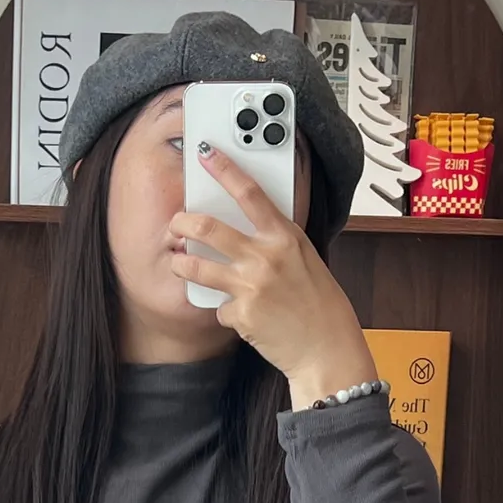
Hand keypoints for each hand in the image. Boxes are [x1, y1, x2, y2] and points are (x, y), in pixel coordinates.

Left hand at [168, 141, 377, 403]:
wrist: (326, 348)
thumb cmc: (318, 303)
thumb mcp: (304, 259)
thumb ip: (277, 241)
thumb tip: (246, 228)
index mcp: (285, 237)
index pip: (250, 193)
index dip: (225, 169)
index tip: (206, 154)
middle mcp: (265, 257)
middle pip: (208, 228)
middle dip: (183, 222)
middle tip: (176, 224)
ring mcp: (250, 287)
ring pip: (196, 267)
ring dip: (181, 264)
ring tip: (178, 264)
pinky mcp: (240, 315)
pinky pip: (218, 307)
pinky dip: (225, 311)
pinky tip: (242, 316)